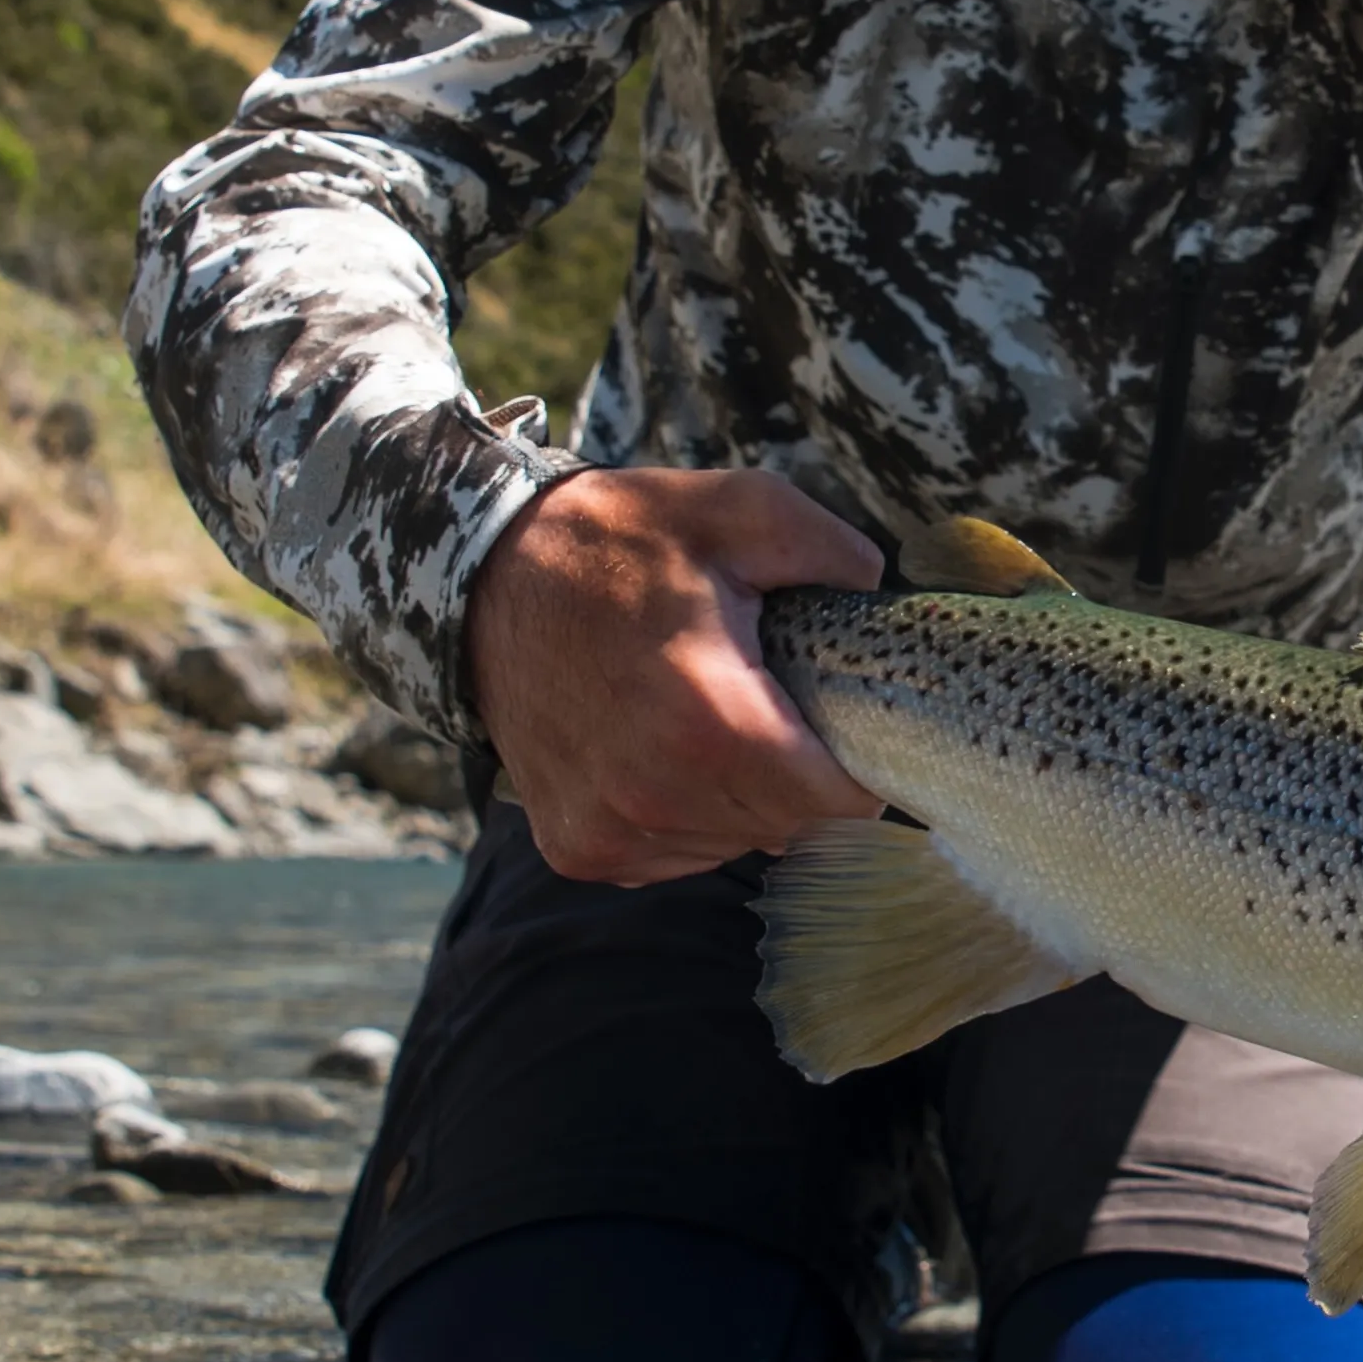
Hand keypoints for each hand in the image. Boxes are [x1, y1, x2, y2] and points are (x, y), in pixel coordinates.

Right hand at [461, 466, 886, 883]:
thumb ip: (830, 549)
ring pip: (737, 844)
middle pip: (792, 826)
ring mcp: (613, 831)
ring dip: (745, 796)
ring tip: (710, 718)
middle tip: (775, 703)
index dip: (860, 764)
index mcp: (710, 722)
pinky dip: (690, 813)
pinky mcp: (581, 850)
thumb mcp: (737, 508)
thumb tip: (878, 592)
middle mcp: (658, 796)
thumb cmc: (617, 542)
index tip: (845, 719)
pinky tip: (665, 749)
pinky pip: (677, 853)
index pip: (840, 804)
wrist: (485, 580)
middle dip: (803, 773)